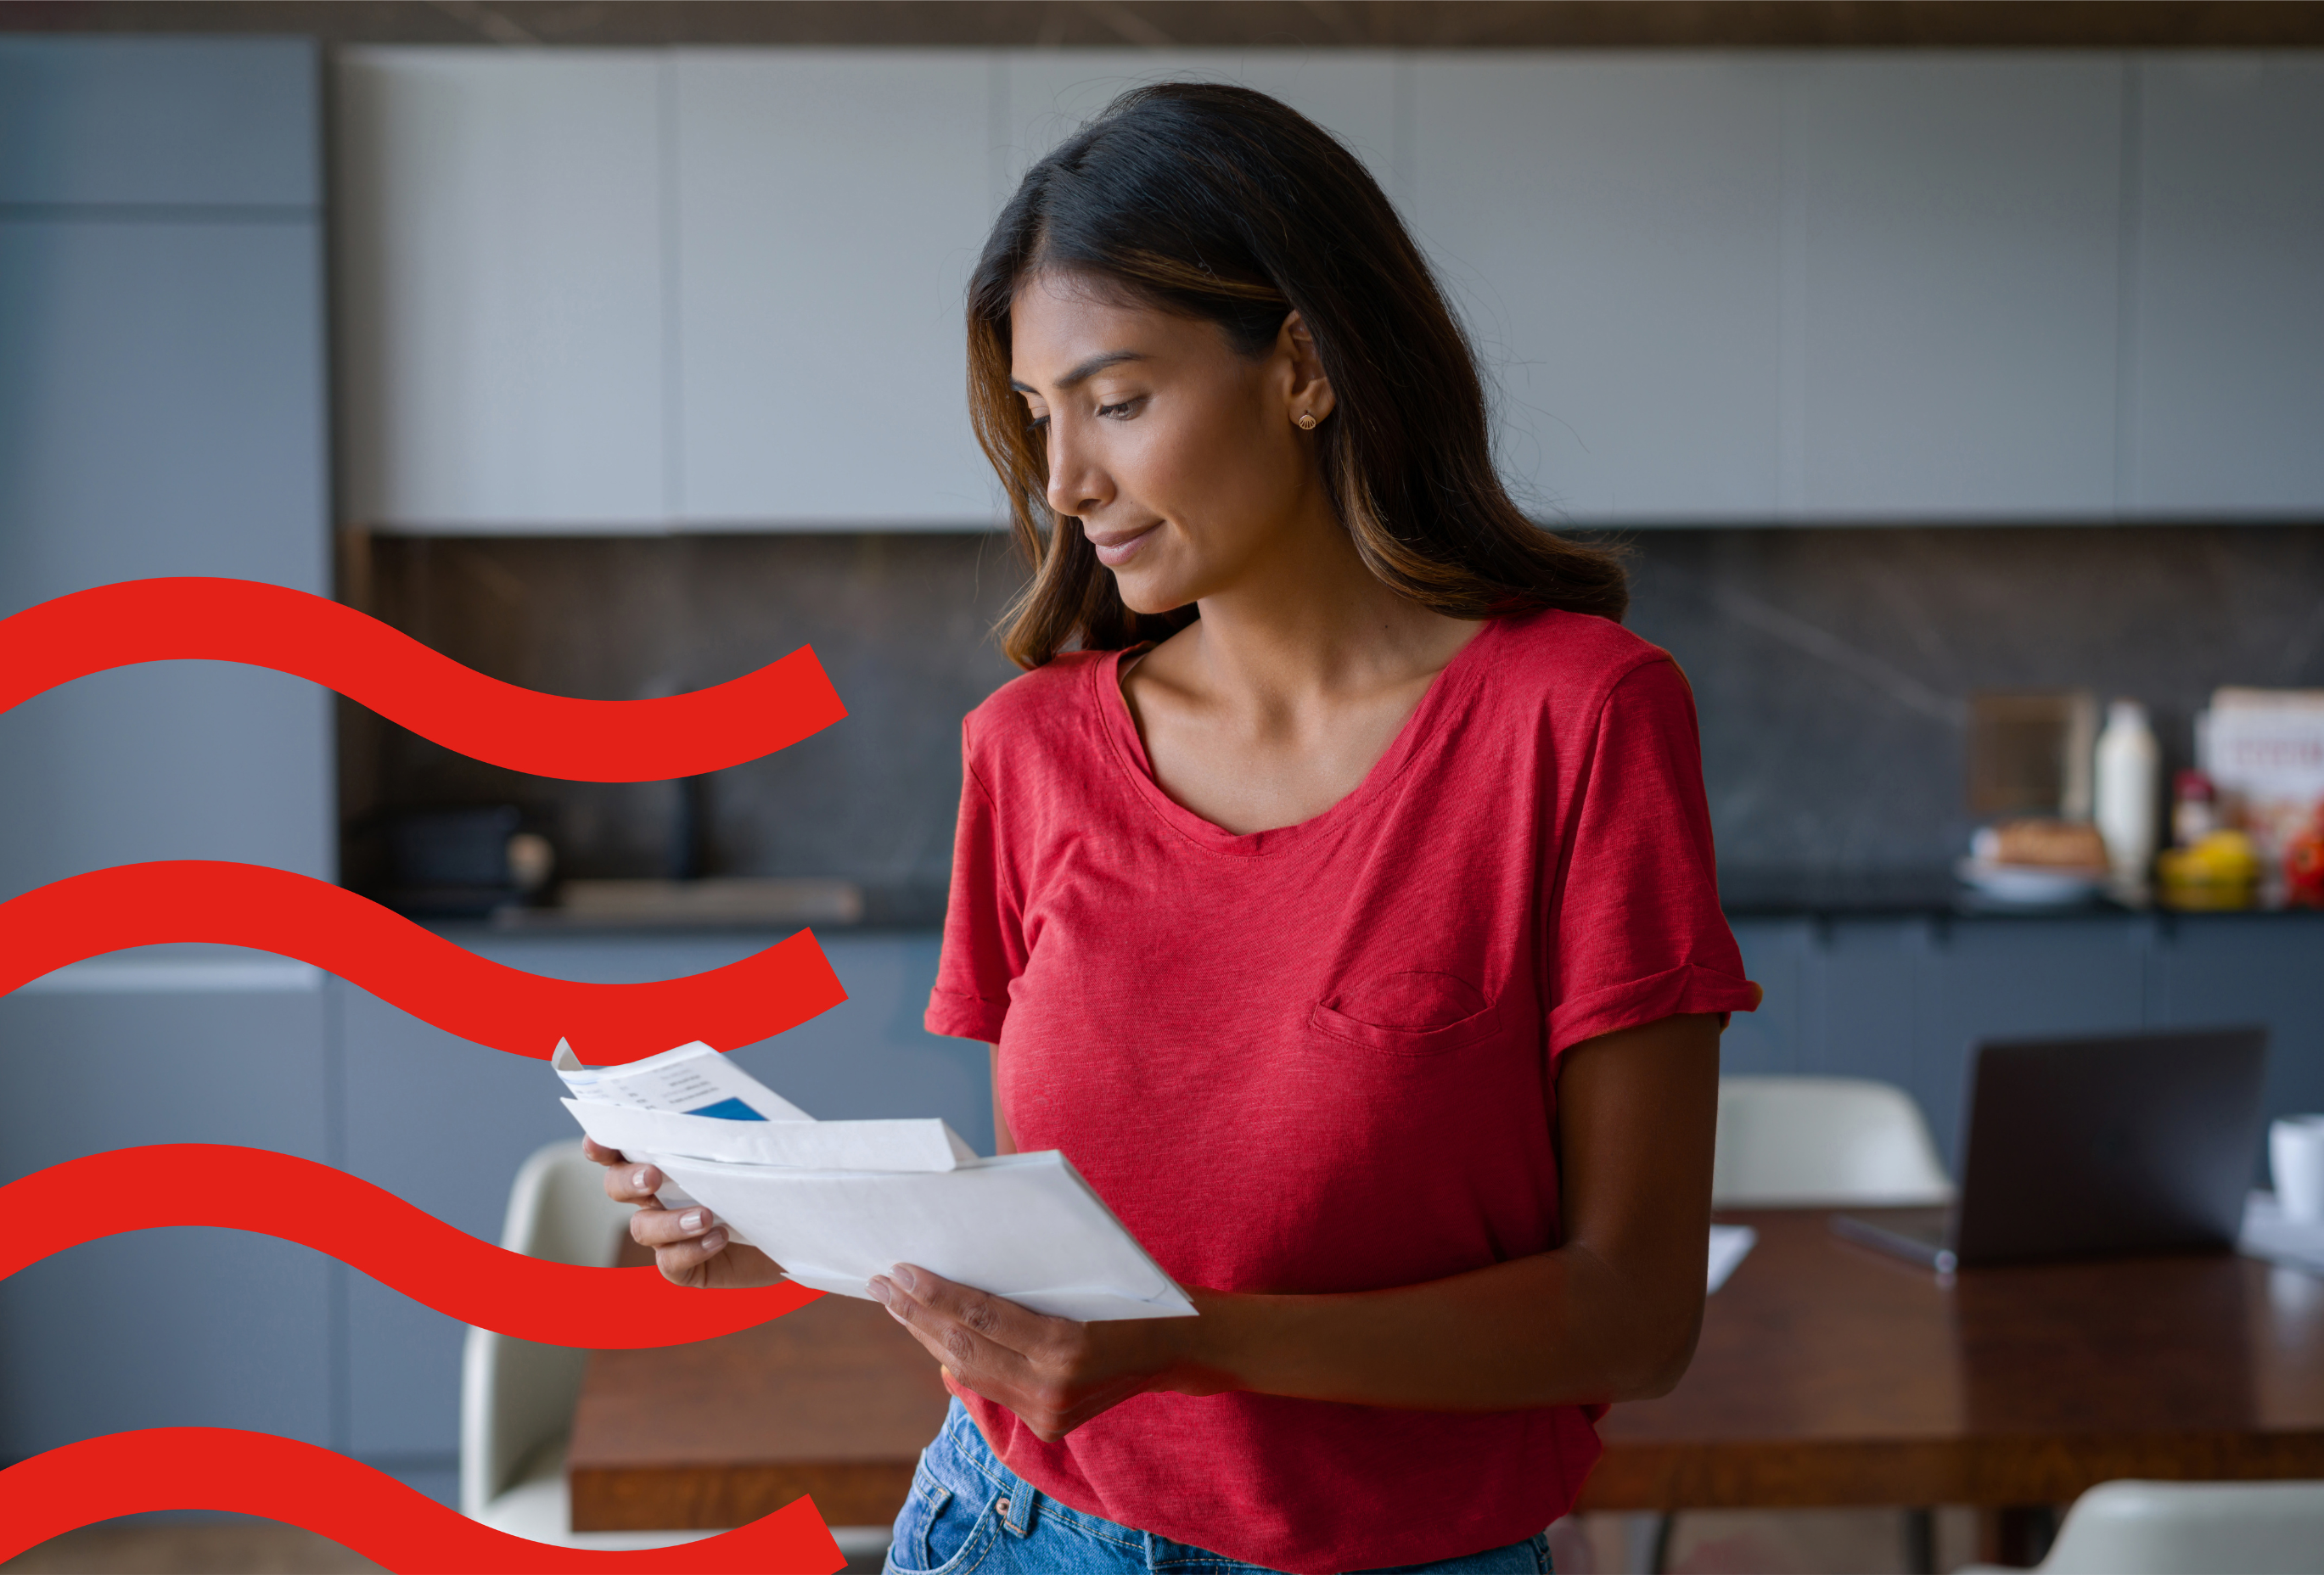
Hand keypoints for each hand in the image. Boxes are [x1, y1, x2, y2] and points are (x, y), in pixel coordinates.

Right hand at [583, 1135, 784, 1289]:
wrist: (802, 1223)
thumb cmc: (774, 1175)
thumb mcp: (756, 1145)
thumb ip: (734, 1127)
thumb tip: (728, 1107)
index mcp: (667, 1159)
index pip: (621, 1148)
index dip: (602, 1145)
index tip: (598, 1143)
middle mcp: (659, 1196)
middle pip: (618, 1187)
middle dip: (627, 1181)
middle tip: (653, 1177)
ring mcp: (669, 1234)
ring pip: (643, 1228)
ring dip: (669, 1222)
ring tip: (704, 1216)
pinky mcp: (687, 1266)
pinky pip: (671, 1263)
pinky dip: (691, 1249)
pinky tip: (719, 1237)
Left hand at [868, 1263, 1229, 1440]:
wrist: (1180, 1347)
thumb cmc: (1136, 1292)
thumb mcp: (1089, 1273)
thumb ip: (1029, 1283)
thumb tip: (960, 1270)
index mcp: (1067, 1345)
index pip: (983, 1317)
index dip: (936, 1294)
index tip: (900, 1269)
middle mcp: (1054, 1388)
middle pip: (964, 1348)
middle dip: (917, 1315)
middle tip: (882, 1282)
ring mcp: (1049, 1413)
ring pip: (969, 1373)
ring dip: (929, 1336)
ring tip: (897, 1304)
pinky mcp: (1048, 1426)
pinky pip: (989, 1387)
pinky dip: (958, 1357)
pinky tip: (934, 1333)